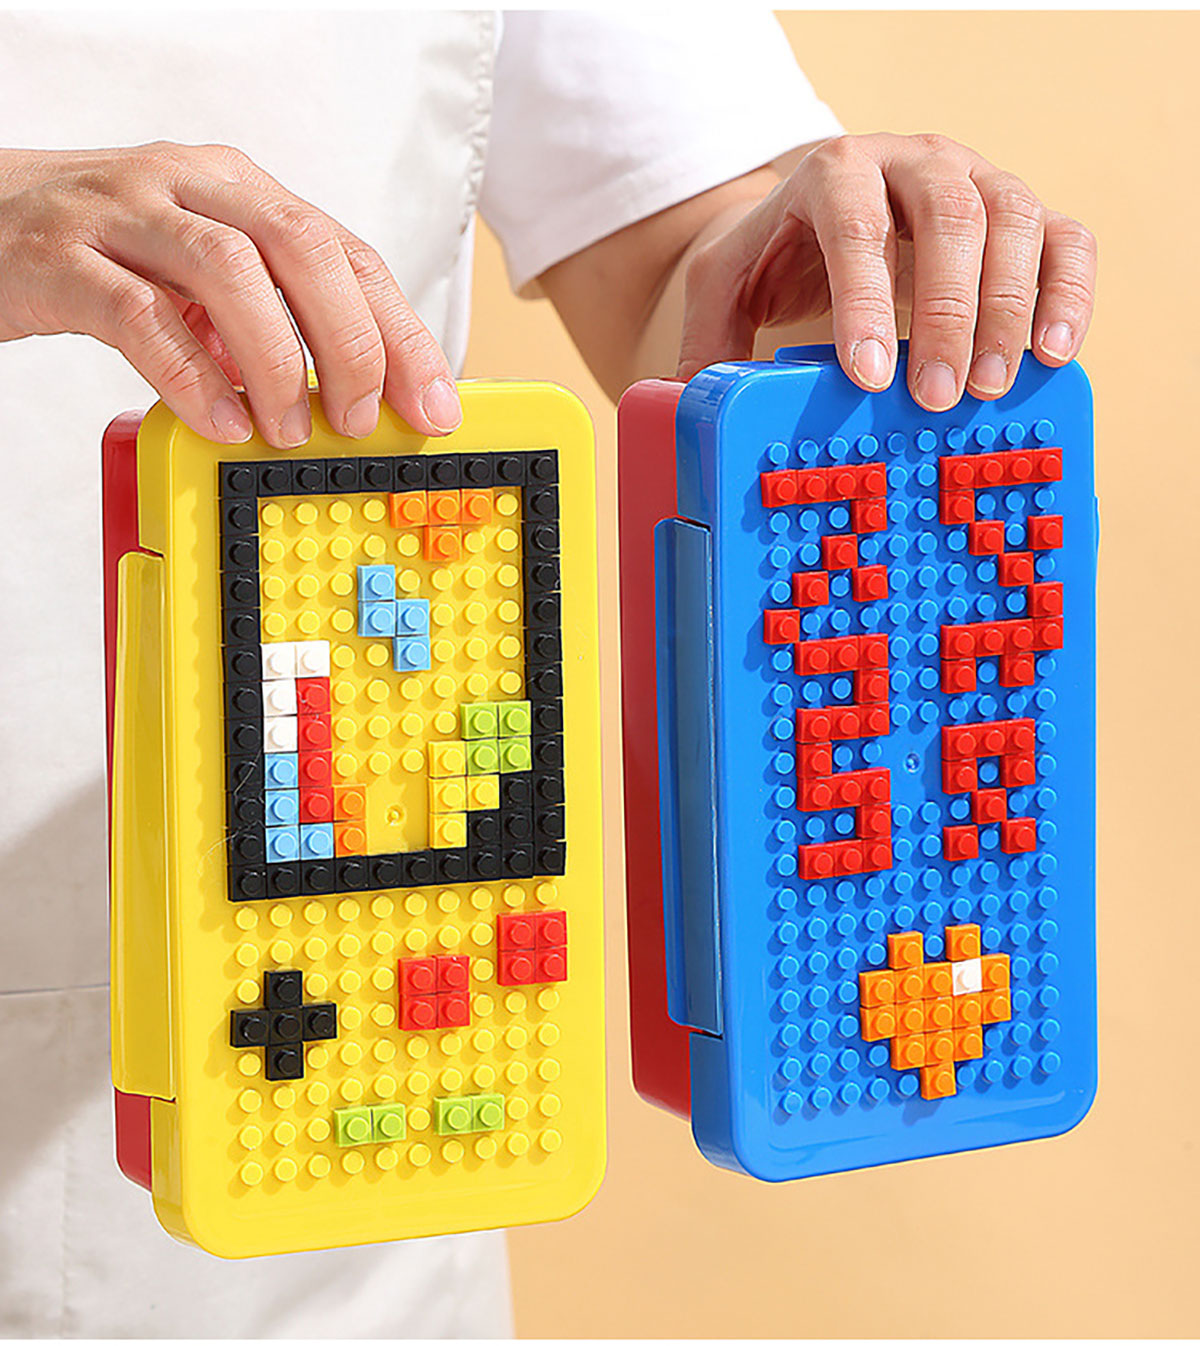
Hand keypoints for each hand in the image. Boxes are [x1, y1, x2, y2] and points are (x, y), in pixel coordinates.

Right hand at [0, 142, 461, 446]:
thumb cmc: (106, 255)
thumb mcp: (202, 276)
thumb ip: (270, 318)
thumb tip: (350, 394)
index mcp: (241, 191)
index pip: (348, 253)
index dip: (402, 333)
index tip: (434, 403)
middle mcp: (193, 188)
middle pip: (303, 248)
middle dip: (350, 343)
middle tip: (358, 418)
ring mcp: (125, 215)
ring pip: (229, 271)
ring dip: (276, 361)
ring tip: (287, 428)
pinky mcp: (64, 257)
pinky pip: (140, 314)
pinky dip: (191, 374)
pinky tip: (220, 418)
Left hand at [678, 132, 1096, 410]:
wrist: (818, 215)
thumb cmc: (773, 256)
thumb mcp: (724, 288)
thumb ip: (706, 342)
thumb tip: (685, 409)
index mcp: (835, 172)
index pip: (856, 222)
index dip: (865, 297)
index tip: (869, 374)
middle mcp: (913, 162)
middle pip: (949, 215)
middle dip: (948, 311)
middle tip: (935, 397)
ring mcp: (975, 181)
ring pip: (1013, 221)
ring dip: (1008, 310)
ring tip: (989, 389)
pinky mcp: (1019, 214)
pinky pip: (1064, 240)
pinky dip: (1068, 293)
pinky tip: (1052, 354)